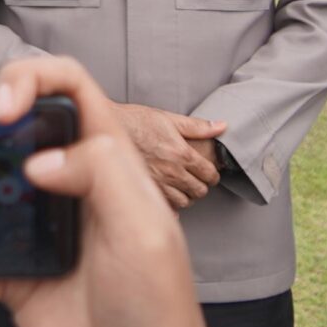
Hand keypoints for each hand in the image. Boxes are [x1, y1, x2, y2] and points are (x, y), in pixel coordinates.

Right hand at [0, 56, 207, 326]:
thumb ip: (102, 173)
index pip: (72, 91)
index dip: (34, 80)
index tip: (2, 107)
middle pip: (15, 132)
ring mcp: (37, 231)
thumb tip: (39, 158)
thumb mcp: (144, 231)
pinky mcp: (14, 277)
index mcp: (107, 162)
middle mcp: (68, 186)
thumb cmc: (158, 306)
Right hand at [115, 105, 229, 207]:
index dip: (212, 174)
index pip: (209, 173)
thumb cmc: (134, 120)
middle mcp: (172, 172)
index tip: (209, 174)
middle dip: (200, 186)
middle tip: (196, 180)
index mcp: (182, 153)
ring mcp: (158, 184)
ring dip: (185, 196)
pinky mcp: (143, 190)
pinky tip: (167, 200)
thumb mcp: (167, 118)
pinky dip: (169, 207)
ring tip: (181, 188)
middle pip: (199, 190)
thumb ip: (197, 126)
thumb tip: (222, 126)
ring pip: (184, 202)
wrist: (105, 127)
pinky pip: (164, 209)